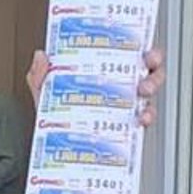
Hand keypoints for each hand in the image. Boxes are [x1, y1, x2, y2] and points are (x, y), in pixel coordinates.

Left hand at [27, 45, 164, 125]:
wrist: (59, 151)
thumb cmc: (57, 116)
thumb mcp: (46, 93)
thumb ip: (40, 76)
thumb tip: (40, 56)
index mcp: (104, 71)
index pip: (128, 51)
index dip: (137, 43)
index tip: (143, 42)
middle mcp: (120, 85)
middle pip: (147, 66)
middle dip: (152, 61)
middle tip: (147, 62)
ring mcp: (127, 105)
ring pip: (151, 89)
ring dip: (152, 85)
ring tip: (143, 89)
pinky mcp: (130, 125)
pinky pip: (146, 118)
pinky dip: (147, 117)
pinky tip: (141, 117)